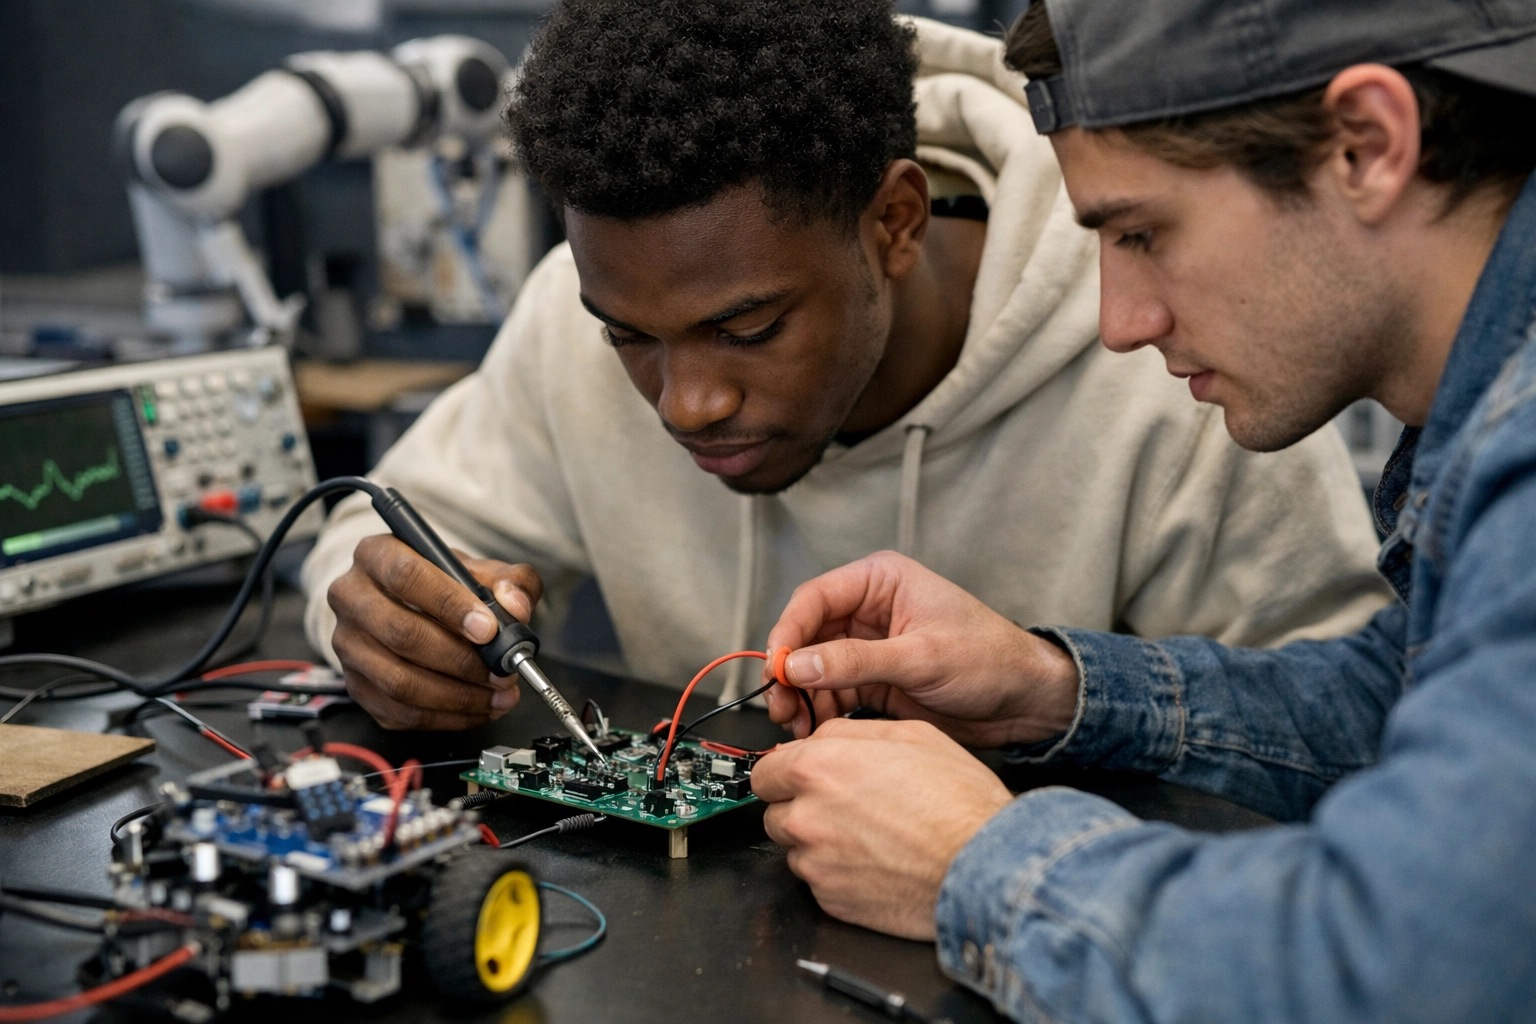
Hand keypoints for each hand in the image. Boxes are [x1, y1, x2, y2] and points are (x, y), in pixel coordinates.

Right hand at [327, 534, 543, 729]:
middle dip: (460, 660)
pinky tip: (477, 709)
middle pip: (401, 634)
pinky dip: (445, 717)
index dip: (449, 604)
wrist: (414, 606)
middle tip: (501, 671)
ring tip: (498, 695)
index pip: (406, 576)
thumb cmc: (446, 585)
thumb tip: (515, 606)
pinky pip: (399, 712)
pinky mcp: (356, 685)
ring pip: (399, 681)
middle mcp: (351, 598)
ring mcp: (347, 645)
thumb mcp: (483, 570)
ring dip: (457, 696)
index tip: (488, 628)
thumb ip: (510, 581)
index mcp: (376, 555)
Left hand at [753, 718, 1012, 938]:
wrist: (982, 865)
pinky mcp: (830, 900)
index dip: (785, 773)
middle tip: (841, 806)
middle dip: (800, 807)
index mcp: (818, 768)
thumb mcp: (909, 735)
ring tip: (866, 835)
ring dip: (818, 842)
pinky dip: (837, 873)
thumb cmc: (957, 802)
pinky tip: (874, 861)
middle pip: (774, 811)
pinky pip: (818, 881)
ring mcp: (816, 862)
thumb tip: (820, 739)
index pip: (765, 771)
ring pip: (794, 849)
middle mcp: (807, 815)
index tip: (798, 779)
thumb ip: (849, 733)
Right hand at [762, 551, 1078, 745]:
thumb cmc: (991, 660)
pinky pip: (833, 691)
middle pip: (808, 635)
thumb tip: (799, 665)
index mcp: (881, 582)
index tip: (775, 666)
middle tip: (781, 705)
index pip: (816, 598)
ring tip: (798, 726)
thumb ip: (857, 661)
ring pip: (815, 668)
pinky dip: (821, 711)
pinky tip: (817, 731)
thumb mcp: (922, 658)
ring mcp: (870, 646)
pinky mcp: (875, 679)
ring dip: (802, 697)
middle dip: (790, 672)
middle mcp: (869, 610)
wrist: (1026, 701)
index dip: (788, 632)